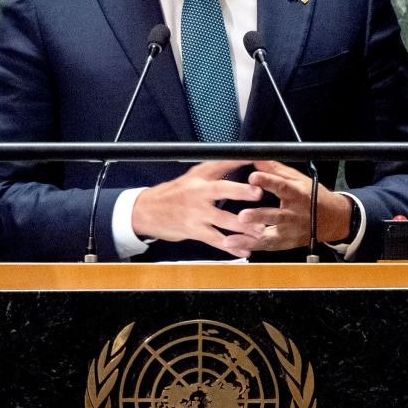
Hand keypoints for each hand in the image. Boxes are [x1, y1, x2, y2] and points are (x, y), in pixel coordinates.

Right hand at [131, 161, 264, 256]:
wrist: (147, 211)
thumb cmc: (174, 193)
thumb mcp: (192, 176)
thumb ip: (216, 169)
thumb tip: (241, 158)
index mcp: (199, 176)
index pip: (220, 164)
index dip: (237, 160)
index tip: (255, 158)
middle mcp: (198, 192)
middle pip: (222, 190)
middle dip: (241, 192)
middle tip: (258, 194)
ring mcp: (195, 213)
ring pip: (223, 220)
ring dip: (243, 226)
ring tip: (260, 230)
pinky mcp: (193, 230)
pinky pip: (216, 240)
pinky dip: (232, 247)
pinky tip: (245, 249)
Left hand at [224, 161, 352, 254]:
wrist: (332, 220)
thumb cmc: (313, 196)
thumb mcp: (298, 179)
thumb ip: (276, 170)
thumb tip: (256, 158)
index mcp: (297, 194)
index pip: (282, 186)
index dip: (267, 181)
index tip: (252, 177)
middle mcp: (293, 214)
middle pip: (275, 216)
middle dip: (258, 216)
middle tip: (242, 215)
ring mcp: (289, 232)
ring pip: (268, 236)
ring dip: (249, 238)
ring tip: (231, 239)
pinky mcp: (285, 243)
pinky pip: (265, 246)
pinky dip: (249, 247)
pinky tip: (233, 245)